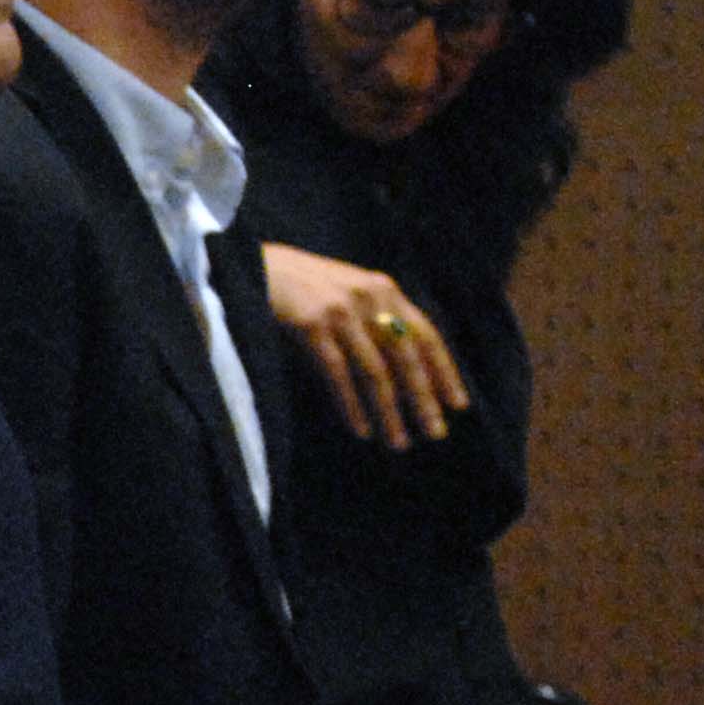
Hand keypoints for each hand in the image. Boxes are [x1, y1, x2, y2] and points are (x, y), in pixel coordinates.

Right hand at [260, 243, 468, 449]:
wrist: (246, 262)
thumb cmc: (296, 285)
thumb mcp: (344, 292)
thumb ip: (371, 319)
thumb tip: (398, 371)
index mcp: (383, 290)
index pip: (425, 335)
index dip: (443, 371)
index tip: (457, 405)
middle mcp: (369, 298)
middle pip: (406, 357)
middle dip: (423, 399)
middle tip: (436, 433)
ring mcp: (341, 311)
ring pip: (375, 371)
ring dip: (389, 412)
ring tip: (399, 443)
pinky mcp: (311, 325)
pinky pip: (339, 374)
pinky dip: (352, 405)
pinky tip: (362, 430)